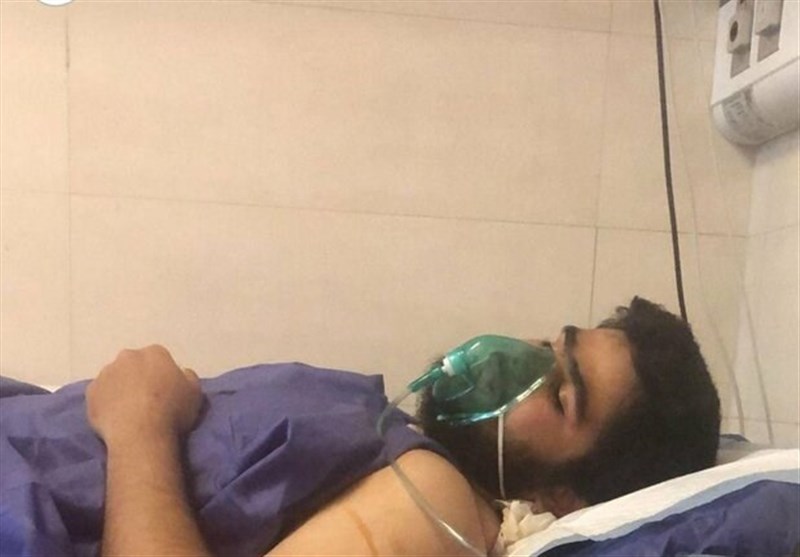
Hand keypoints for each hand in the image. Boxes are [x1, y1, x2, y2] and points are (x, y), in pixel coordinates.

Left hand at [86, 345, 203, 444]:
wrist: (140, 435)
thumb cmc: (172, 412)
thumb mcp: (195, 392)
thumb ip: (188, 377)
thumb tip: (181, 372)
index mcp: (155, 353)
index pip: (159, 358)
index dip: (162, 374)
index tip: (165, 390)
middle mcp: (128, 357)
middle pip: (134, 364)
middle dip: (138, 377)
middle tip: (146, 399)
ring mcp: (106, 373)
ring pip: (114, 378)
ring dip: (120, 388)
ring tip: (129, 411)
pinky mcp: (91, 392)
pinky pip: (100, 394)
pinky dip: (105, 402)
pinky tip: (115, 418)